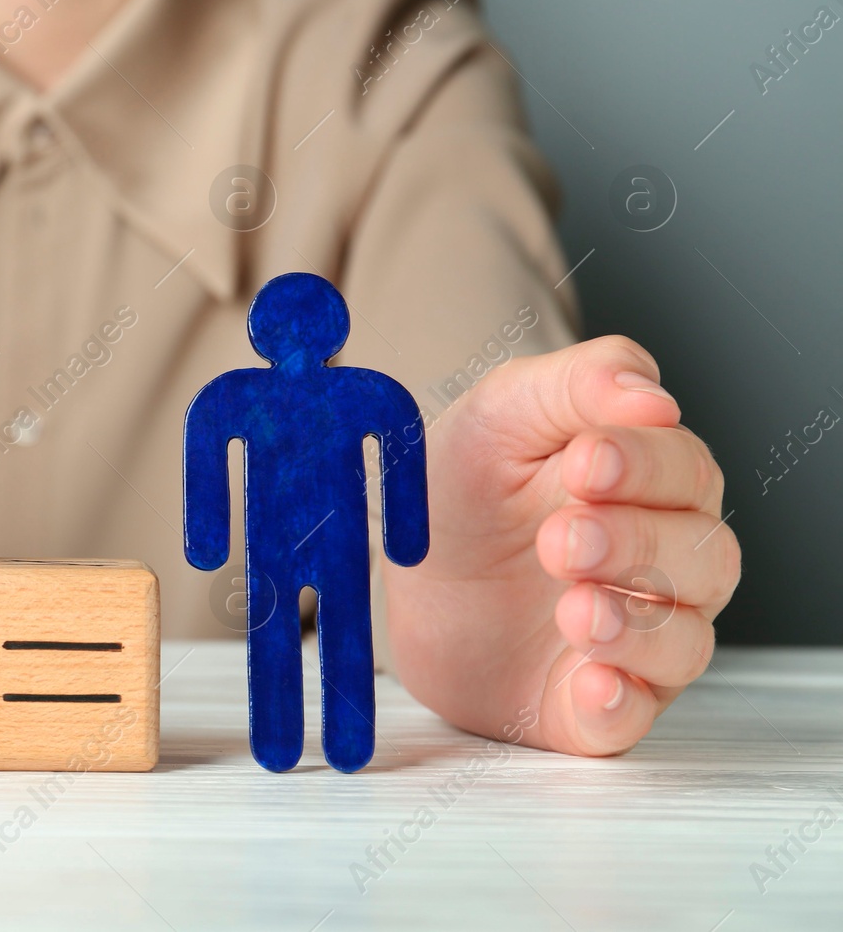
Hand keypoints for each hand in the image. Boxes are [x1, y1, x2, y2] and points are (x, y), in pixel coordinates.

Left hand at [383, 336, 739, 755]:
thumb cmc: (465, 491)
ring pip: (685, 641)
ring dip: (636, 625)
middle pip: (703, 557)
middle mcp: (659, 565)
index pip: (686, 472)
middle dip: (637, 543)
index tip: (585, 461)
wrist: (401, 577)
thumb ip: (572, 385)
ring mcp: (631, 640)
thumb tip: (649, 392)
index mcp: (648, 486)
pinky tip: (589, 681)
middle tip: (561, 537)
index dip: (645, 465)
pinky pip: (629, 719)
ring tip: (573, 607)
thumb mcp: (499, 416)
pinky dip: (617, 703)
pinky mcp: (588, 705)